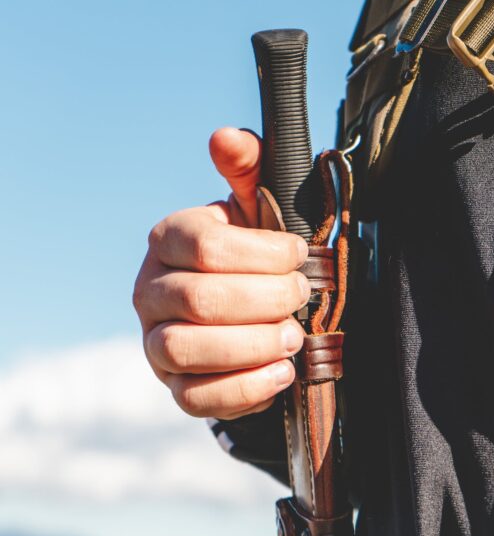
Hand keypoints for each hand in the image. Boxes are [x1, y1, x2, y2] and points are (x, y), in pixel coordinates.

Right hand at [133, 128, 308, 419]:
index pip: (206, 246)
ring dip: (253, 345)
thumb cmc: (251, 255)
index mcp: (168, 240)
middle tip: (301, 297)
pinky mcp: (174, 387)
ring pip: (188, 349)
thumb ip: (249, 170)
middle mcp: (150, 291)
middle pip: (201, 299)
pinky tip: (282, 372)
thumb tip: (226, 137)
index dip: (264, 254)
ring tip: (292, 337)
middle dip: (266, 300)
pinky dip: (247, 388)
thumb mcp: (255, 208)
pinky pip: (198, 398)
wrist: (243, 314)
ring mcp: (156, 343)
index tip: (299, 256)